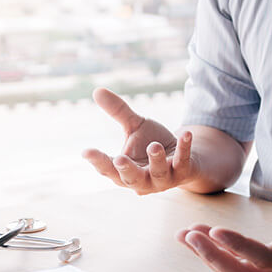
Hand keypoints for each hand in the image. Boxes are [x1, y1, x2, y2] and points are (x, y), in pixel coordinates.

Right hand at [83, 87, 197, 194]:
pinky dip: (183, 148)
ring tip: (154, 146)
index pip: (107, 168)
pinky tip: (185, 133)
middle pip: (131, 178)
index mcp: (124, 172)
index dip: (97, 161)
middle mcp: (142, 181)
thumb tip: (97, 91)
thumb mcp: (135, 127)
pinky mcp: (182, 172)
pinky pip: (182, 161)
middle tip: (119, 159)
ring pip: (158, 173)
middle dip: (126, 169)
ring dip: (155, 160)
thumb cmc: (152, 144)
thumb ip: (118, 112)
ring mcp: (163, 180)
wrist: (183, 159)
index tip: (86, 151)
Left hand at [177, 171, 271, 271]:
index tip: (215, 230)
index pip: (265, 258)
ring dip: (205, 253)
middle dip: (211, 255)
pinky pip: (231, 265)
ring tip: (182, 233)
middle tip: (189, 234)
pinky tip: (192, 236)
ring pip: (230, 271)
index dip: (239, 246)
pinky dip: (211, 251)